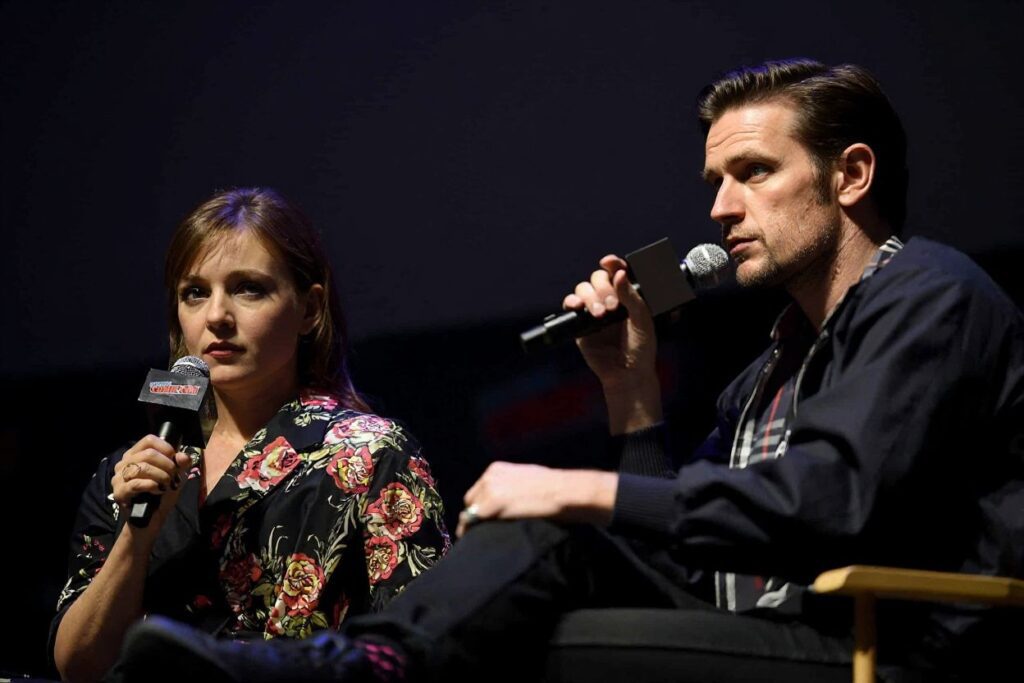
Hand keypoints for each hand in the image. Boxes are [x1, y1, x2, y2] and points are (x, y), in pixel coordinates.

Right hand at [111, 435, 190, 514]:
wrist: (151, 518)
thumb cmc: (161, 493)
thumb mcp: (175, 476)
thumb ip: (180, 464)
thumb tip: (184, 457)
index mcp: (135, 454)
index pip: (149, 440)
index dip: (166, 448)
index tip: (175, 460)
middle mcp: (124, 463)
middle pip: (148, 454)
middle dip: (167, 465)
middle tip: (173, 477)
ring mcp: (119, 477)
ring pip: (143, 467)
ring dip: (161, 476)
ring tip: (167, 484)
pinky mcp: (119, 492)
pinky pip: (135, 483)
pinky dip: (151, 485)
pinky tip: (158, 490)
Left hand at [457, 462, 616, 537]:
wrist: (565, 491)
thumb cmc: (555, 488)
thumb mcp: (528, 478)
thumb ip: (512, 485)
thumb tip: (509, 500)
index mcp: (496, 469)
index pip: (478, 490)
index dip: (480, 506)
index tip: (482, 519)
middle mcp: (489, 476)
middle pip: (470, 501)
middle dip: (475, 515)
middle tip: (480, 531)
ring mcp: (490, 489)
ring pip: (470, 512)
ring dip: (474, 525)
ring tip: (477, 539)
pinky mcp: (492, 503)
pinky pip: (473, 521)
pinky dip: (471, 531)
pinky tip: (474, 541)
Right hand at [562, 255, 662, 432]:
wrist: (628, 374)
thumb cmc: (641, 348)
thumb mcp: (642, 319)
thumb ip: (631, 296)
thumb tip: (618, 273)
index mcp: (626, 296)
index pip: (616, 272)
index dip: (611, 263)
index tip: (608, 262)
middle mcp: (609, 300)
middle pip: (597, 278)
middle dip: (603, 289)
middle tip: (613, 307)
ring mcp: (593, 311)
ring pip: (583, 290)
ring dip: (590, 298)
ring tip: (601, 315)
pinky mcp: (580, 324)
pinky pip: (570, 306)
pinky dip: (571, 302)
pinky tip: (577, 307)